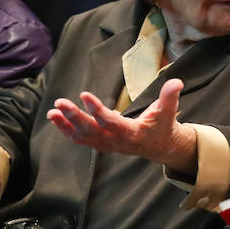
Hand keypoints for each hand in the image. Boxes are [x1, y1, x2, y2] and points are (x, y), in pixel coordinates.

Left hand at [48, 78, 197, 173]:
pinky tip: (56, 119)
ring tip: (53, 111)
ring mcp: (107, 145)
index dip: (97, 110)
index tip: (84, 95)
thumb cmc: (163, 126)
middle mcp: (116, 142)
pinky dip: (67, 130)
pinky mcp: (101, 144)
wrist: (159, 147)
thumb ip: (169, 97)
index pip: (111, 123)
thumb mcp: (168, 112)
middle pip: (92, 131)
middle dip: (75, 117)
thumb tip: (176, 82)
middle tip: (60, 102)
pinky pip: (81, 139)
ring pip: (83, 137)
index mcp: (132, 133)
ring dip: (66, 124)